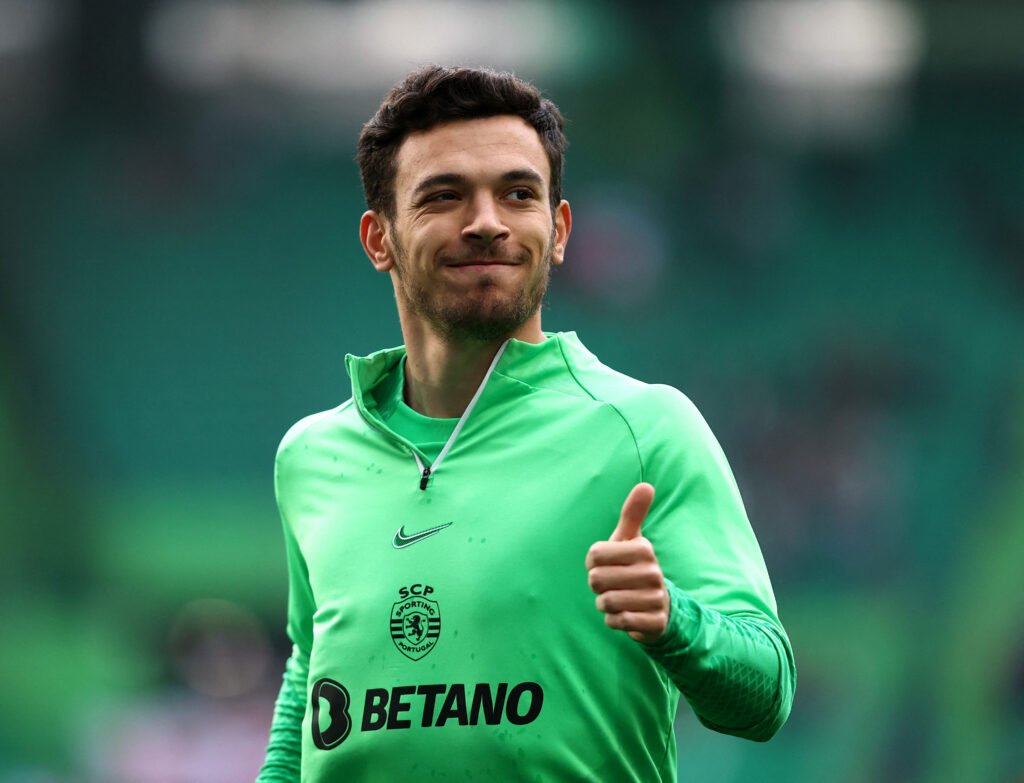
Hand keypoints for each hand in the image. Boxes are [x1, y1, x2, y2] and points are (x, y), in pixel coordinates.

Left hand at [585, 483, 668, 643]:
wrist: (660, 606)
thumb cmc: (635, 567)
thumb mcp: (632, 540)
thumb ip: (633, 513)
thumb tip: (646, 484)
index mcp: (643, 549)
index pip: (593, 555)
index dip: (592, 562)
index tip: (606, 564)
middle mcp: (653, 572)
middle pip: (596, 580)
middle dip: (598, 585)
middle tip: (612, 583)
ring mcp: (655, 598)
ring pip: (605, 602)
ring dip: (605, 604)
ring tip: (617, 598)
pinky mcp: (653, 622)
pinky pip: (617, 621)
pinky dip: (614, 620)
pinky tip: (625, 614)